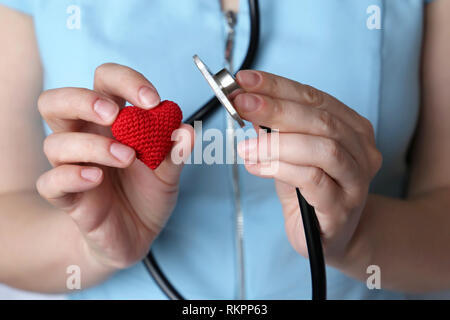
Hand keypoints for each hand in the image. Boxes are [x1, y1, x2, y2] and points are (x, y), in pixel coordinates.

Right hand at [36, 63, 193, 269]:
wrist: (136, 235)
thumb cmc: (147, 194)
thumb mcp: (169, 172)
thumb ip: (176, 152)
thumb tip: (186, 130)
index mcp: (111, 122)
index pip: (104, 82)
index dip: (125, 82)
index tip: (152, 101)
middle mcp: (85, 137)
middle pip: (56, 101)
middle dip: (83, 100)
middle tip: (114, 115)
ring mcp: (72, 166)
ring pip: (55, 142)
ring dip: (92, 145)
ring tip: (126, 158)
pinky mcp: (67, 197)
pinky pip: (50, 182)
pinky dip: (72, 176)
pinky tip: (97, 178)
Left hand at [234, 70, 381, 263]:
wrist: (329, 236)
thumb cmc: (309, 191)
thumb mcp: (290, 155)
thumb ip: (274, 131)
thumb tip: (247, 102)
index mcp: (352, 128)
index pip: (314, 98)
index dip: (278, 87)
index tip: (245, 80)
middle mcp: (361, 150)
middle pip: (320, 120)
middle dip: (276, 109)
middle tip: (242, 104)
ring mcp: (356, 180)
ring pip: (322, 148)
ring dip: (277, 142)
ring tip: (245, 145)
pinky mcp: (342, 208)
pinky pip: (313, 180)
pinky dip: (281, 168)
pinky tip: (256, 166)